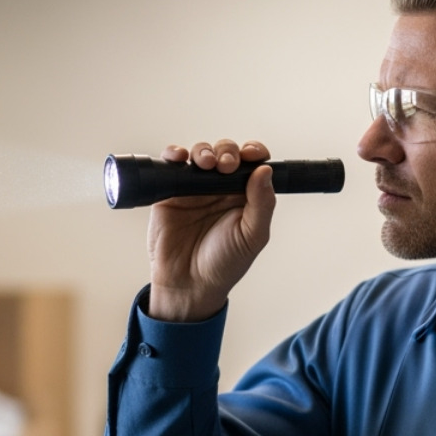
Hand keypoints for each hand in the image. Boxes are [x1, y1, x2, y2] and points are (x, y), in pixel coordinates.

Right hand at [145, 139, 275, 321]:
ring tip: (205, 164)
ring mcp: (195, 188)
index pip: (253, 164)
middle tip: (226, 165)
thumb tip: (265, 171)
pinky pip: (172, 164)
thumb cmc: (223, 265)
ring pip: (200, 154)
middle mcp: (221, 189)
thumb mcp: (252, 236)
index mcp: (245, 196)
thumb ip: (262, 204)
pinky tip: (179, 158)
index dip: (253, 152)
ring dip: (204, 151)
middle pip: (226, 153)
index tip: (251, 154)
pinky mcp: (170, 191)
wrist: (188, 284)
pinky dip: (174, 154)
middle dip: (227, 152)